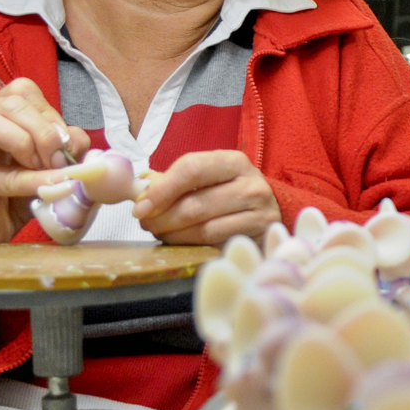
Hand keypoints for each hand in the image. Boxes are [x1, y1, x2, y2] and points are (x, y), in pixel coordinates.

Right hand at [0, 78, 90, 255]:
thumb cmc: (19, 192)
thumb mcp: (50, 163)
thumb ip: (67, 147)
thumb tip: (77, 140)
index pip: (25, 91)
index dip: (51, 114)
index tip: (65, 145)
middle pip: (12, 102)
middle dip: (45, 131)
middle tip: (58, 161)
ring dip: (29, 145)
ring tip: (43, 170)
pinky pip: (1, 172)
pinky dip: (31, 179)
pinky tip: (49, 187)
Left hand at [130, 150, 281, 245]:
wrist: (269, 211)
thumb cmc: (229, 192)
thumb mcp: (208, 178)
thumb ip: (175, 181)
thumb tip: (141, 194)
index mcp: (234, 162)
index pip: (192, 169)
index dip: (162, 189)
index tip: (140, 206)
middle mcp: (251, 185)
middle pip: (195, 204)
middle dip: (162, 217)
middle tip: (145, 223)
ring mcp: (259, 214)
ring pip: (204, 229)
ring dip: (174, 235)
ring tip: (161, 233)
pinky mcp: (259, 238)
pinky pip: (217, 246)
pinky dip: (192, 246)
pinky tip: (182, 242)